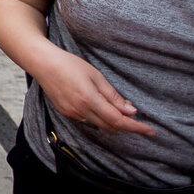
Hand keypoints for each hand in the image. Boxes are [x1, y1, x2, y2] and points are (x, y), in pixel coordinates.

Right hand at [37, 50, 156, 134]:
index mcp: (89, 99)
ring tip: (115, 104)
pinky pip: (87, 119)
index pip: (118, 120)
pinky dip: (97, 116)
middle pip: (110, 126)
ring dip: (111, 120)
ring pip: (99, 124)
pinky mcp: (65, 112)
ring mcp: (70, 113)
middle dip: (124, 122)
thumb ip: (113, 96)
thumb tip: (131, 111)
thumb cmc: (69, 64)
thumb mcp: (95, 75)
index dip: (136, 127)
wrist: (42, 63)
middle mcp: (80, 110)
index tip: (150, 131)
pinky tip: (97, 103)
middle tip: (132, 110)